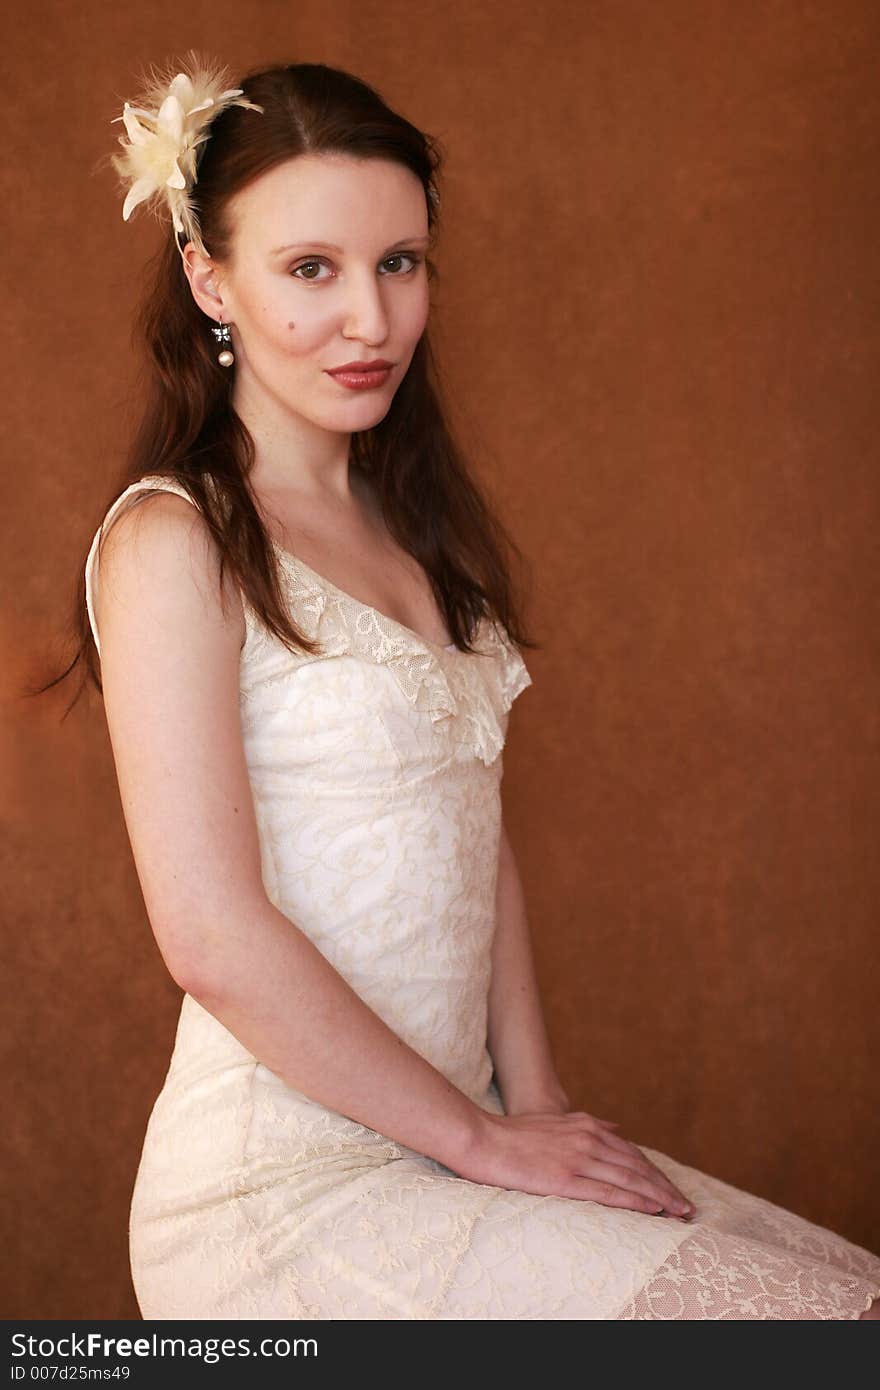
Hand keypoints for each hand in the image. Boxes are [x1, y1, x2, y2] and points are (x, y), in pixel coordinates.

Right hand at [456, 1108, 696, 1218]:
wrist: (482, 1139)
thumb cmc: (513, 1135)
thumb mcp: (556, 1120)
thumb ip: (588, 1125)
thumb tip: (617, 1128)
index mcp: (587, 1126)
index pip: (632, 1154)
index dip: (656, 1174)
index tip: (673, 1190)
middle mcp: (589, 1138)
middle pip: (639, 1167)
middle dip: (666, 1188)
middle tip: (688, 1208)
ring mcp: (579, 1157)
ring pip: (631, 1180)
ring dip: (660, 1198)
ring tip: (679, 1213)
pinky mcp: (566, 1178)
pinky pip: (610, 1192)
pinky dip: (636, 1201)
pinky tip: (652, 1211)